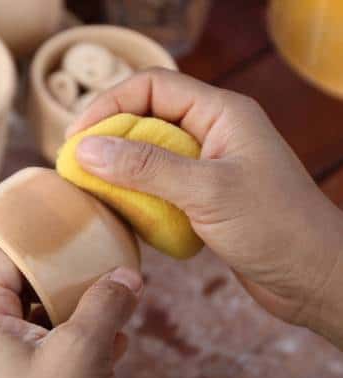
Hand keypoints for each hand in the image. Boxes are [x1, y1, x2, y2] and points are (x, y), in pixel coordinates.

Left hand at [0, 243, 142, 377]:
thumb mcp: (84, 350)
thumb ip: (107, 303)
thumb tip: (129, 275)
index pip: (2, 255)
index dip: (34, 234)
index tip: (66, 218)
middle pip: (27, 284)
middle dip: (67, 274)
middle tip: (100, 257)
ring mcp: (3, 365)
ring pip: (44, 317)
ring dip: (79, 308)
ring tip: (115, 298)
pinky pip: (51, 346)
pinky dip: (80, 338)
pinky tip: (115, 339)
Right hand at [68, 68, 342, 345]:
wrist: (312, 277)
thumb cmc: (275, 227)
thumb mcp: (206, 190)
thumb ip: (146, 167)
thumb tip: (87, 149)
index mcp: (221, 113)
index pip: (154, 86)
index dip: (110, 104)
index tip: (77, 136)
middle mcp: (213, 133)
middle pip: (148, 119)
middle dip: (111, 139)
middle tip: (77, 166)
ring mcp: (208, 167)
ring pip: (151, 155)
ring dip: (121, 170)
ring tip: (93, 189)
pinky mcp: (203, 198)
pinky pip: (160, 186)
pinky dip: (138, 195)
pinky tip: (123, 211)